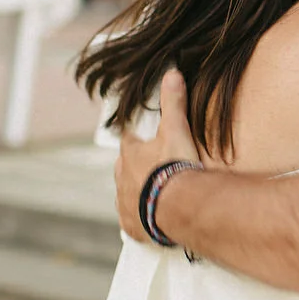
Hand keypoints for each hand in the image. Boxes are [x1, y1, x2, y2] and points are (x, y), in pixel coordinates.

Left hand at [116, 70, 200, 239]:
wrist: (176, 207)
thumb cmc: (174, 168)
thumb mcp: (176, 130)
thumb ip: (173, 103)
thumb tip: (171, 73)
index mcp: (130, 154)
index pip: (128, 140)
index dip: (135, 139)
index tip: (141, 138)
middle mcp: (122, 178)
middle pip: (124, 168)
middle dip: (135, 166)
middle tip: (152, 167)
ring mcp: (125, 203)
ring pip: (127, 194)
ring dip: (138, 192)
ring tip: (155, 193)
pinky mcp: (132, 225)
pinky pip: (133, 220)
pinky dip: (141, 217)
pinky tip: (152, 217)